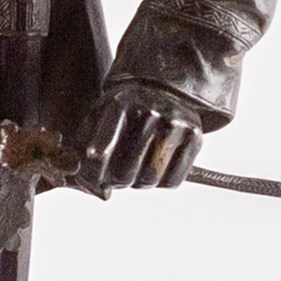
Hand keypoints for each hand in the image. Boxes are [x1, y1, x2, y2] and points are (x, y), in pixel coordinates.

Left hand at [80, 84, 204, 191]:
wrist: (163, 91)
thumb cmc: (124, 113)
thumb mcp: (99, 117)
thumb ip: (84, 146)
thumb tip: (95, 188)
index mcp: (120, 104)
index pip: (103, 151)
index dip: (94, 172)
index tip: (93, 180)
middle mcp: (150, 111)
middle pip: (125, 173)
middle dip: (116, 181)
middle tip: (115, 175)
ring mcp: (175, 123)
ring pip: (149, 179)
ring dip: (138, 183)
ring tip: (135, 170)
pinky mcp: (195, 136)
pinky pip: (172, 181)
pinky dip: (160, 183)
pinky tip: (155, 167)